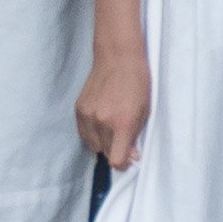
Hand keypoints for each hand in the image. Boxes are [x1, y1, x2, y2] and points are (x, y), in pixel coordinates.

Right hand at [75, 46, 150, 171]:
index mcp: (121, 124)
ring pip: (93, 145)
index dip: (123, 163)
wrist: (118, 58)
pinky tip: (102, 123)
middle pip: (105, 153)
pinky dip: (93, 134)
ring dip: (103, 143)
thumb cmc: (137, 83)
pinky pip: (83, 134)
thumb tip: (131, 156)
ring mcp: (87, 116)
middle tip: (124, 140)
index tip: (129, 157)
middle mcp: (101, 123)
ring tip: (113, 129)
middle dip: (116, 151)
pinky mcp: (78, 110)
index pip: (116, 160)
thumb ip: (136, 135)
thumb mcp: (144, 111)